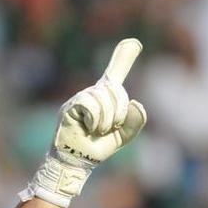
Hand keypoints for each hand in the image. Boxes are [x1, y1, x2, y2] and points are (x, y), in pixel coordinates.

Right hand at [21, 39, 146, 207]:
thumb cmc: (95, 150)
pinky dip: (96, 119)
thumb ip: (134, 122)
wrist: (75, 164)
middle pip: (115, 89)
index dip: (123, 58)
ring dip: (107, 119)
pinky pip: (90, 103)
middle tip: (111, 127)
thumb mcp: (122, 136)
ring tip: (98, 131)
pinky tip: (90, 128)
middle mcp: (91, 94)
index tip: (135, 43)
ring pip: (103, 96)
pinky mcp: (70, 107)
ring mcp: (79, 99)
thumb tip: (137, 103)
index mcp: (103, 99)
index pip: (113, 74)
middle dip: (119, 110)